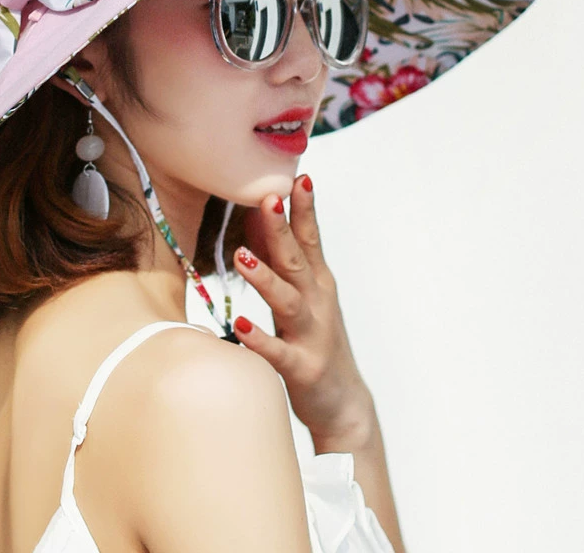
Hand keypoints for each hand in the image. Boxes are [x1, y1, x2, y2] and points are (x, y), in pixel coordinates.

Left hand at [233, 174, 377, 448]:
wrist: (345, 404)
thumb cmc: (318, 342)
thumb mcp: (306, 297)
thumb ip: (286, 264)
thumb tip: (262, 222)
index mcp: (318, 284)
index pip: (310, 239)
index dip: (305, 210)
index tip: (300, 178)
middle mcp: (317, 303)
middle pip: (297, 261)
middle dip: (282, 229)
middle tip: (268, 199)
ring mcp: (311, 335)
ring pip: (287, 301)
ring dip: (266, 278)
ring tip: (242, 256)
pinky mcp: (302, 368)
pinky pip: (277, 352)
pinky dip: (259, 339)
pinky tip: (238, 325)